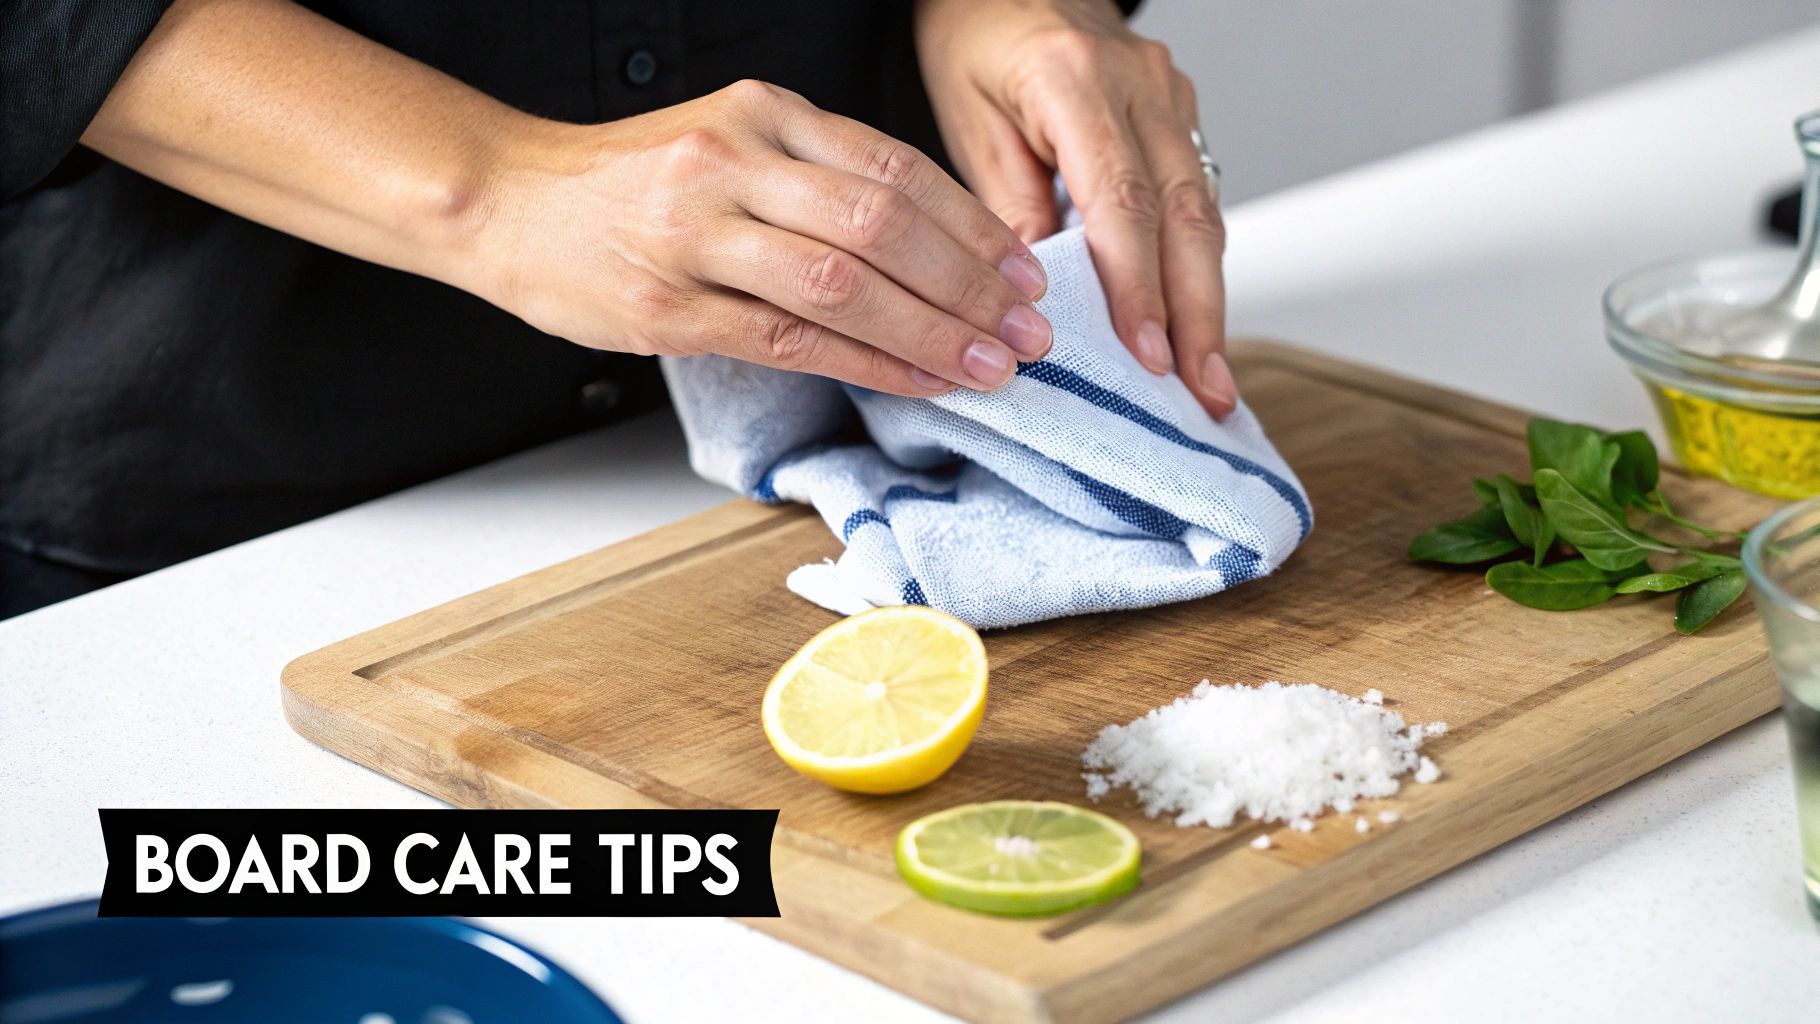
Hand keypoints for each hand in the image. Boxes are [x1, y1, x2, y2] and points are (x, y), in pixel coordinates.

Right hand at [468, 81, 1053, 395]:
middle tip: (1029, 329)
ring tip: (992, 366)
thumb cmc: (629, 182)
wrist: (509, 201)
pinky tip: (920, 381)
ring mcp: (700, 234)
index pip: (894, 167)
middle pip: (883, 224)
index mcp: (762, 112)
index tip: (1025, 271)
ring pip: (845, 284)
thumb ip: (817, 178)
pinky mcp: (673, 306)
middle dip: (971, 285)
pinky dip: (870, 363)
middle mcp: (735, 160)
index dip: (972, 226)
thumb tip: (933, 245)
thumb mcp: (730, 142)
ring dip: (933, 332)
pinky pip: (794, 339)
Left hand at [914, 0, 1234, 416]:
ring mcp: (1170, 96)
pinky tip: (1195, 324)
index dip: (1138, 286)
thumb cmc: (975, 41)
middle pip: (1185, 215)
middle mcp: (1140, 85)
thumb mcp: (967, 117)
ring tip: (1209, 379)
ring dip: (1209, 302)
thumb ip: (1007, 203)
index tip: (1147, 354)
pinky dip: (1197, 267)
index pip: (1121, 200)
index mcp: (1074, 80)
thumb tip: (1038, 295)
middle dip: (1197, 314)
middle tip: (1203, 391)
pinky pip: (1198, 199)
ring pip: (1205, 212)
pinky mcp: (1179, 114)